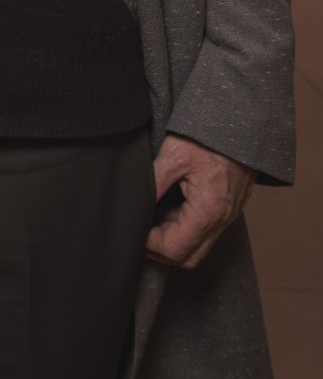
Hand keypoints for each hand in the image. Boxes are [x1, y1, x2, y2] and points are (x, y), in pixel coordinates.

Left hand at [146, 132, 254, 269]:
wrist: (243, 122)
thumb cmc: (208, 136)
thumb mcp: (173, 155)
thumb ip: (153, 184)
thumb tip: (134, 206)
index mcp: (208, 210)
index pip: (176, 248)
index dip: (151, 245)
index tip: (135, 231)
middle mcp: (222, 219)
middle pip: (188, 257)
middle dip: (161, 251)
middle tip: (140, 233)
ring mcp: (228, 215)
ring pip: (198, 246)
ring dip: (173, 239)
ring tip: (151, 219)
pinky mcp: (229, 207)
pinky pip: (206, 230)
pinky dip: (185, 228)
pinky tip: (168, 209)